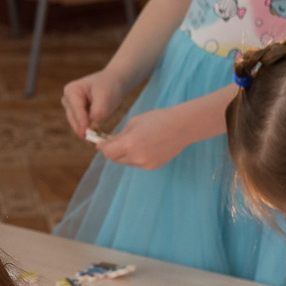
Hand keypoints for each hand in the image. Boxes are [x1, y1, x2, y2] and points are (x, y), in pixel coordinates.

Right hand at [60, 70, 121, 140]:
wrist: (112, 83)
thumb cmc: (108, 86)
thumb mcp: (105, 96)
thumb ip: (98, 111)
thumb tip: (92, 126)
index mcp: (72, 90)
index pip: (76, 110)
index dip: (81, 123)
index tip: (86, 135)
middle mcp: (67, 99)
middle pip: (74, 119)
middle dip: (83, 130)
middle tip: (92, 142)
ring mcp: (70, 108)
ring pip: (76, 125)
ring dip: (86, 132)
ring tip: (96, 140)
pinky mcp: (76, 115)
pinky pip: (81, 126)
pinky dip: (88, 131)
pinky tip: (96, 137)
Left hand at [95, 99, 216, 169]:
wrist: (182, 126)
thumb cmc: (157, 119)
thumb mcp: (134, 123)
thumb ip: (119, 135)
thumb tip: (106, 144)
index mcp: (129, 143)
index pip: (107, 152)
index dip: (104, 147)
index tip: (103, 141)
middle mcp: (136, 157)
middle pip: (115, 159)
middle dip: (113, 150)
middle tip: (116, 141)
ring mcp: (146, 164)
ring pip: (127, 162)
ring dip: (125, 154)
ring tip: (136, 141)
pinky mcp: (153, 166)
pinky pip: (138, 163)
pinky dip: (137, 157)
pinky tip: (146, 146)